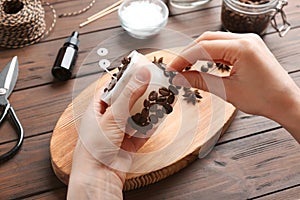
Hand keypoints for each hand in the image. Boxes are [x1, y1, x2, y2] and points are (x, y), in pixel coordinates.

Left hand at [67, 67, 150, 198]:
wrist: (98, 176)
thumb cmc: (94, 147)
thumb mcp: (112, 115)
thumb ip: (128, 94)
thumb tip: (141, 74)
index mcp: (98, 107)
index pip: (113, 87)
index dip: (126, 78)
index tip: (141, 69)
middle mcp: (108, 118)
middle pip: (128, 100)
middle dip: (142, 93)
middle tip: (155, 83)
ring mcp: (120, 131)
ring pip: (137, 115)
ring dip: (148, 109)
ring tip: (161, 98)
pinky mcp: (129, 143)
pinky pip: (143, 131)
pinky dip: (151, 125)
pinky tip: (159, 117)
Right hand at [168, 31, 299, 141]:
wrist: (285, 102)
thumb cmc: (264, 98)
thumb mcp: (227, 91)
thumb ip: (200, 81)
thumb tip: (180, 78)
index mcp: (241, 48)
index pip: (202, 48)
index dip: (183, 59)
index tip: (172, 69)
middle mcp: (245, 39)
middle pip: (206, 39)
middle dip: (188, 54)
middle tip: (176, 69)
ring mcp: (248, 41)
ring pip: (214, 40)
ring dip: (198, 53)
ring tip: (186, 67)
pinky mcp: (248, 47)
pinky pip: (224, 45)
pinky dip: (210, 54)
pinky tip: (202, 64)